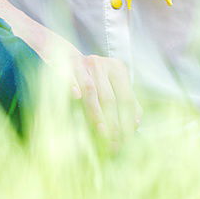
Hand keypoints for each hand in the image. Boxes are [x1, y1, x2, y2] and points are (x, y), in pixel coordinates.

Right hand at [26, 27, 142, 152]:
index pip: (126, 98)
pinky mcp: (67, 64)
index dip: (127, 119)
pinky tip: (76, 97)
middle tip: (115, 145)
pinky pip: (70, 76)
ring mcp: (84, 64)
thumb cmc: (91, 75)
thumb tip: (136, 123)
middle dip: (113, 123)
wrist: (64, 53)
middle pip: (110, 98)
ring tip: (102, 134)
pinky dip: (73, 85)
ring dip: (97, 114)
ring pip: (92, 91)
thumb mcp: (111, 83)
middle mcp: (102, 65)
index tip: (127, 139)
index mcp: (117, 69)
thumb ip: (125, 99)